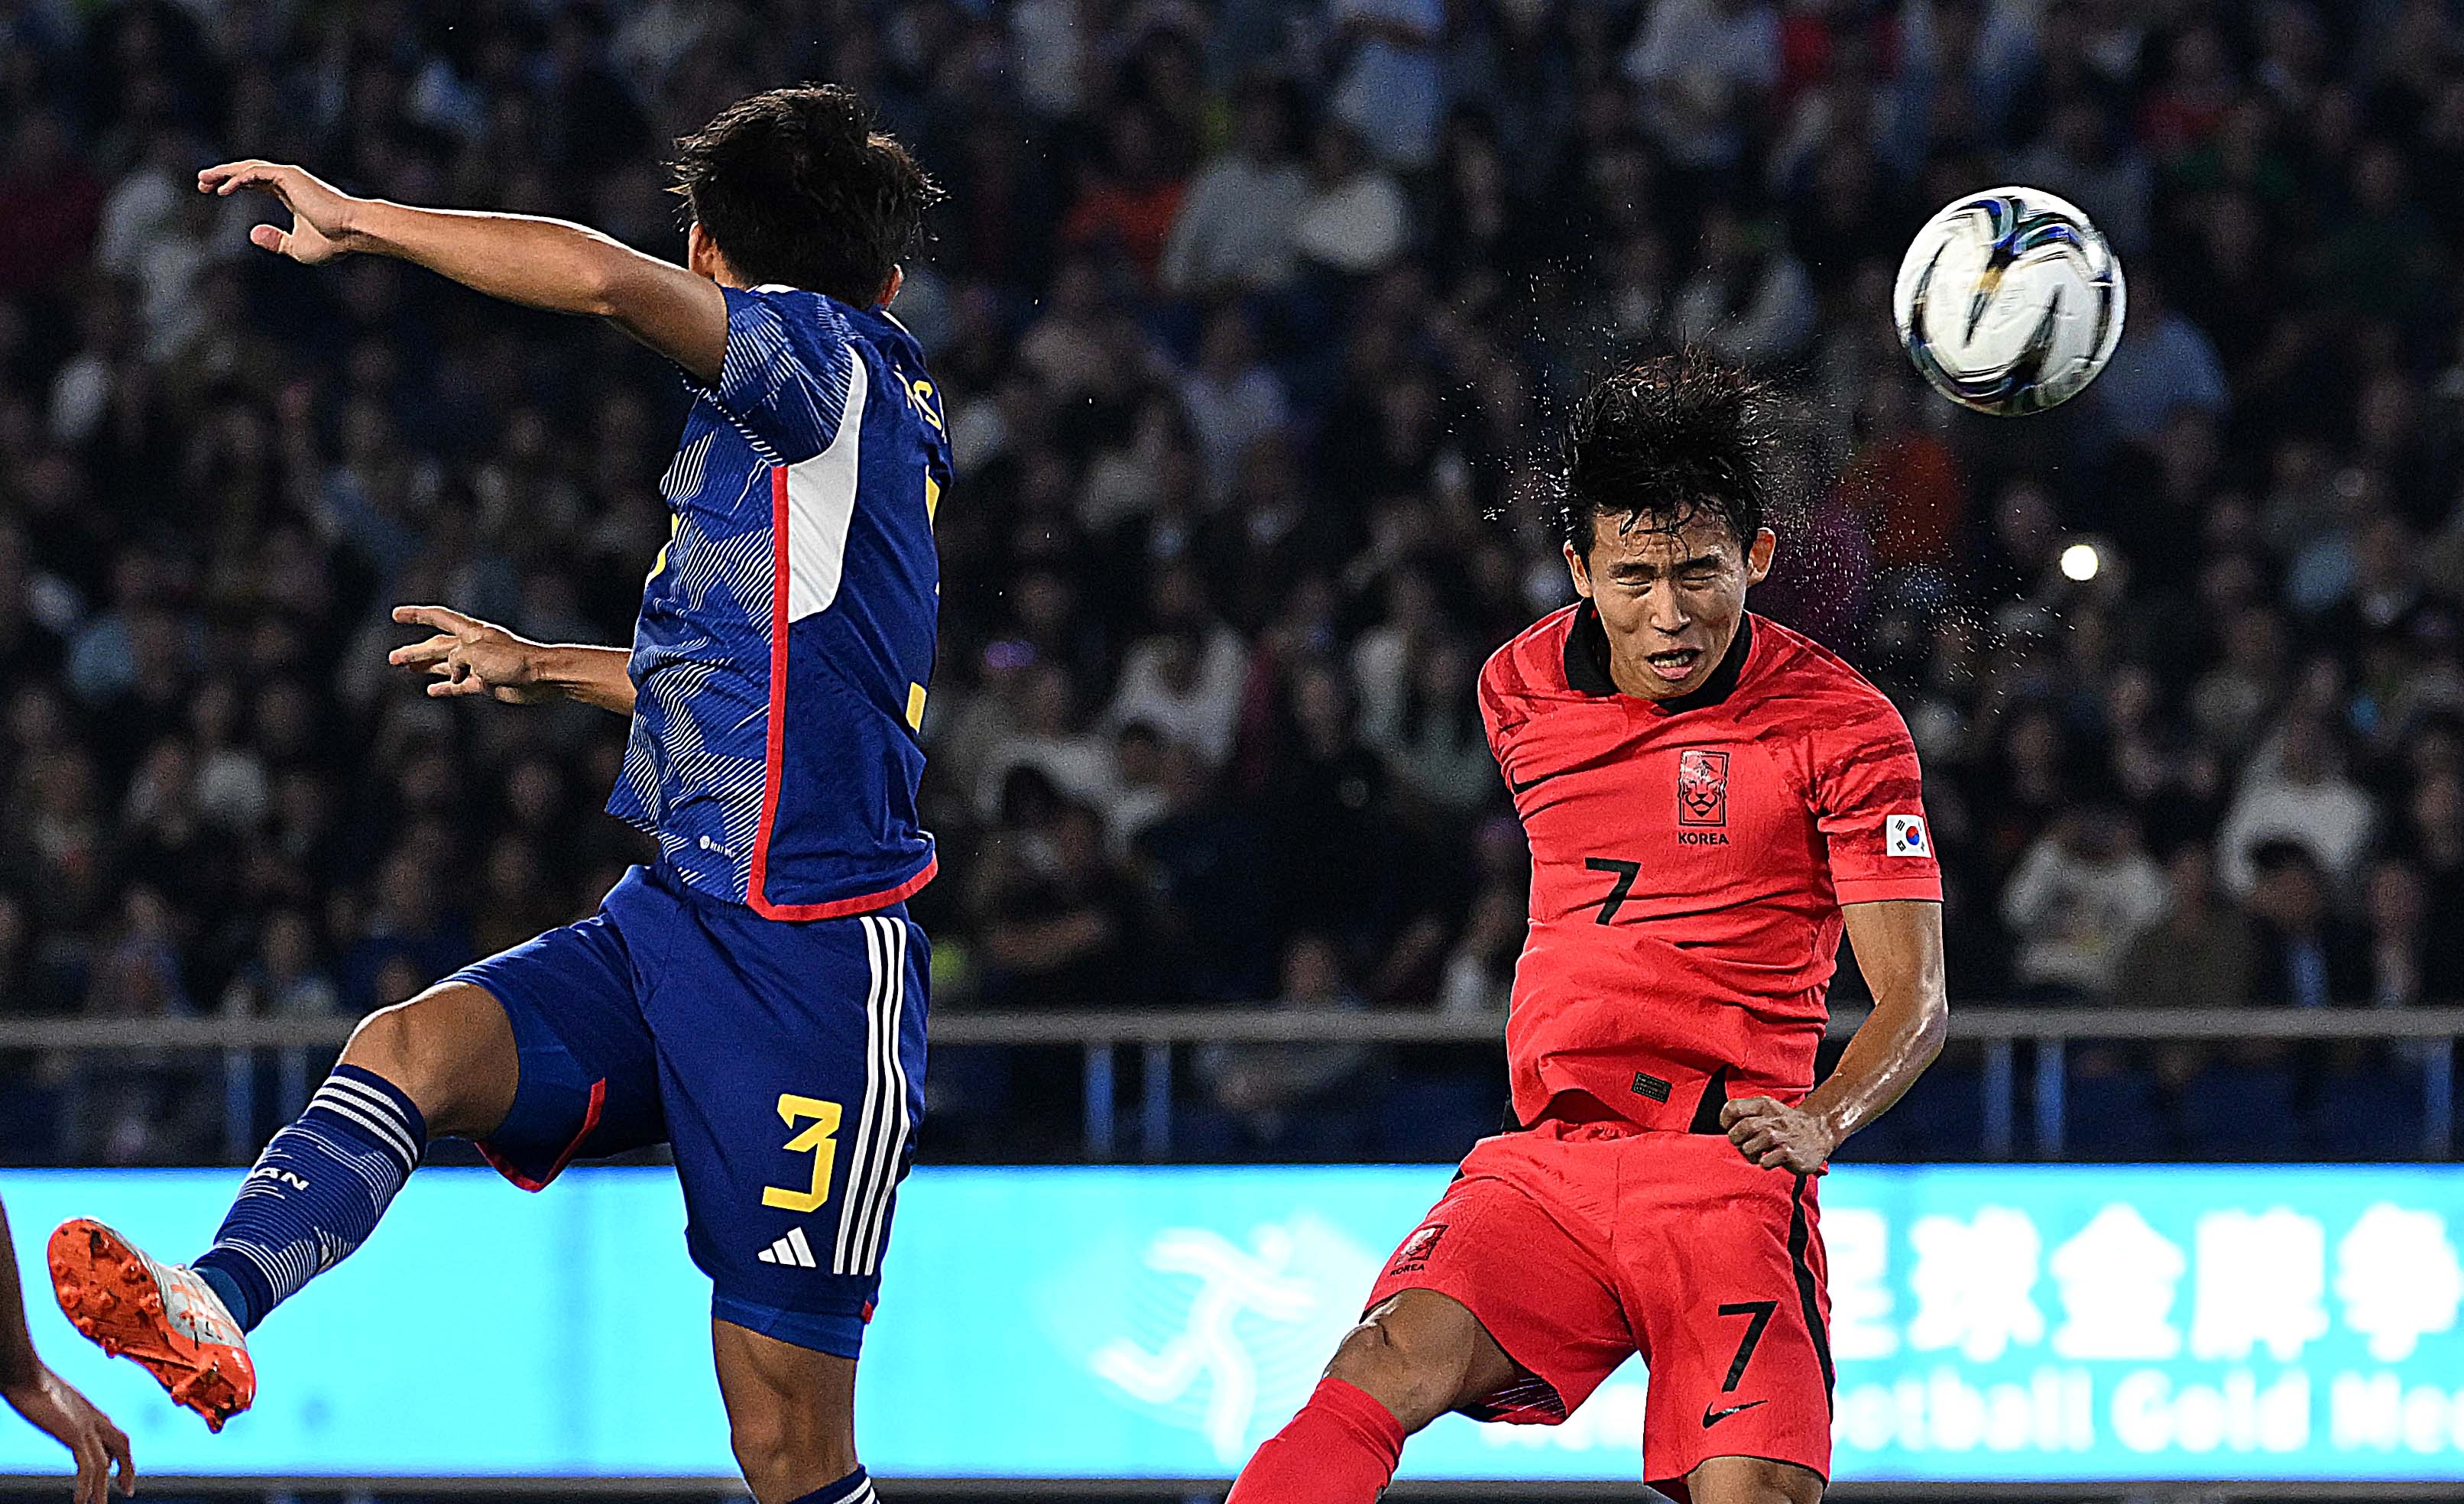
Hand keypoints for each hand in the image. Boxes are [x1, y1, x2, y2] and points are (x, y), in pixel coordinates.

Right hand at [4, 1366, 132, 1503]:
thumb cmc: (34, 1383)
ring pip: (104, 1464)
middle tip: (127, 1490)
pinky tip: (81, 1501)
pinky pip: (88, 1466)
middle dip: (127, 1469)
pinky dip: (87, 1486)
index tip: (120, 1473)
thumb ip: (67, 1415)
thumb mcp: (58, 1402)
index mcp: (92, 1411)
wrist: (26, 1373)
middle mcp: (94, 1419)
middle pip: (122, 1446)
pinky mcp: (74, 1434)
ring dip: (102, 1488)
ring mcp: (86, 1426)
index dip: (122, 1455)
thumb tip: (65, 1425)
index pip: (117, 1436)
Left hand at [198, 160, 364, 263]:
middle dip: (222, 175)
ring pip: (248, 169)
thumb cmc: (332, 241)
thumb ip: (276, 241)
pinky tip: (222, 190)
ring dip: (223, 173)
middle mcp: (288, 181)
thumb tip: (252, 234)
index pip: (255, 182)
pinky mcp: (288, 176)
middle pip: (247, 172)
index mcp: (290, 194)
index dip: (235, 184)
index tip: (214, 191)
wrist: (352, 231)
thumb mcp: (297, 248)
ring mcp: (288, 176)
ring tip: (203, 180)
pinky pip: (255, 173)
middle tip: (201, 181)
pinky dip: (237, 180)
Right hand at [387, 605, 558, 703]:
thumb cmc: (511, 659)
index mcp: (470, 631)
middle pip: (437, 646)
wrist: (541, 677)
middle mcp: (473, 646)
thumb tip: (451, 674)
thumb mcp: (474, 652)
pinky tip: (431, 691)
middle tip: (392, 658)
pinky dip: (445, 688)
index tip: (395, 614)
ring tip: (406, 669)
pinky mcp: (485, 683)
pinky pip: (459, 686)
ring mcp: (479, 665)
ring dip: (425, 667)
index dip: (416, 615)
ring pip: (445, 665)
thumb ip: (455, 658)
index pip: (438, 618)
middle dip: (415, 651)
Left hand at [1720, 1096, 1835, 1173]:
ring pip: (1748, 1148)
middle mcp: (1771, 1118)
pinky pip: (1764, 1162)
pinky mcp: (1788, 1153)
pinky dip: (1764, 1164)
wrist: (1818, 1133)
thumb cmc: (1786, 1124)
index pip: (1733, 1108)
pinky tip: (1772, 1160)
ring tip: (1760, 1154)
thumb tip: (1726, 1127)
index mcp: (1763, 1105)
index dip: (1726, 1121)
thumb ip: (1746, 1113)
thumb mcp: (1768, 1110)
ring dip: (1750, 1155)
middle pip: (1738, 1131)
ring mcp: (1780, 1136)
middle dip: (1737, 1142)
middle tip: (1746, 1145)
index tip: (1732, 1128)